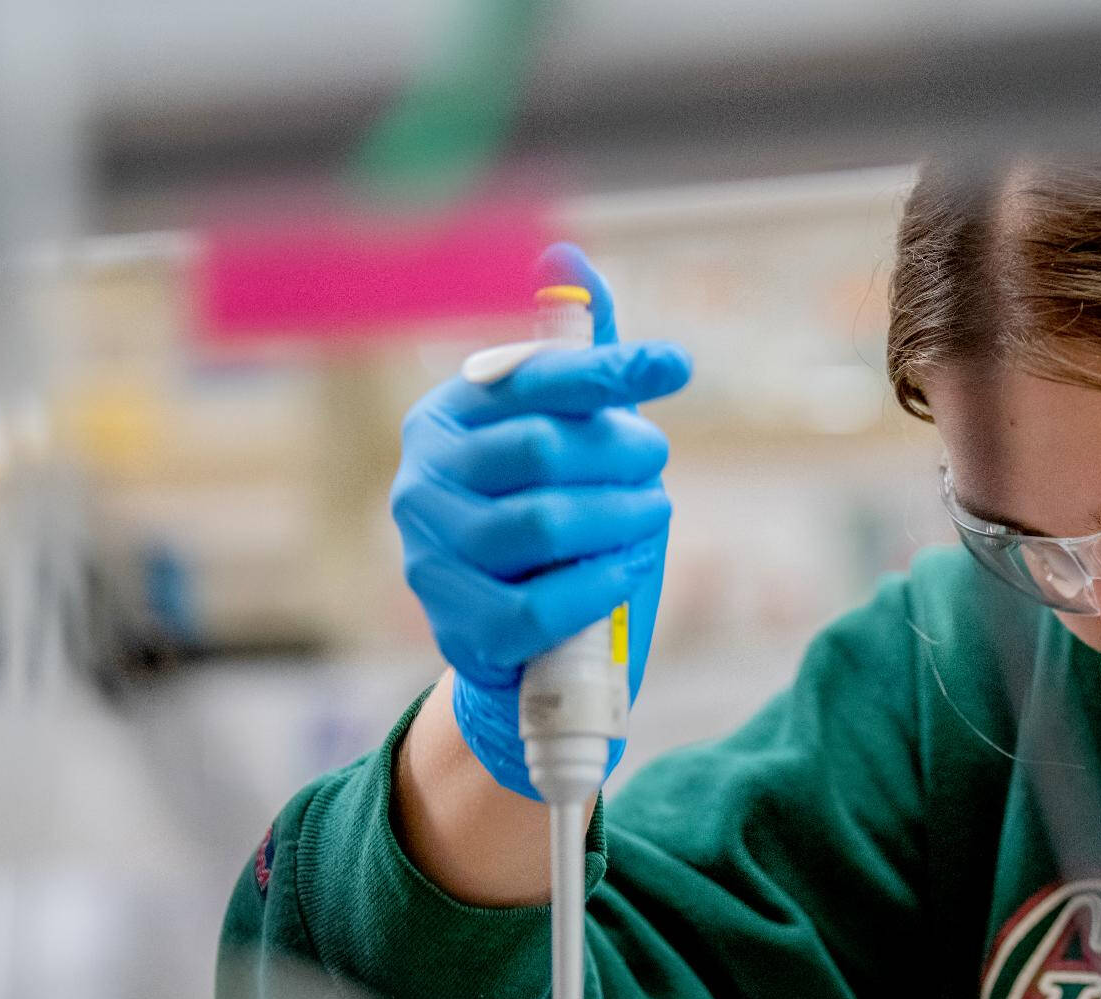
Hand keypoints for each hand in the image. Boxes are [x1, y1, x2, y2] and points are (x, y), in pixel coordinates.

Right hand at [390, 243, 690, 798]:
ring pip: (541, 524)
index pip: (532, 378)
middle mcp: (423, 475)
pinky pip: (537, 604)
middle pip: (541, 449)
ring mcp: (431, 552)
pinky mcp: (456, 623)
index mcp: (449, 413)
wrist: (523, 640)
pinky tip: (625, 569)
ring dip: (619, 518)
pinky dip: (597, 584)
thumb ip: (577, 359)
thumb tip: (568, 255)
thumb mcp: (571, 437)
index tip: (676, 365)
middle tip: (656, 462)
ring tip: (650, 513)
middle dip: (620, 453)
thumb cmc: (556, 519)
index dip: (607, 370)